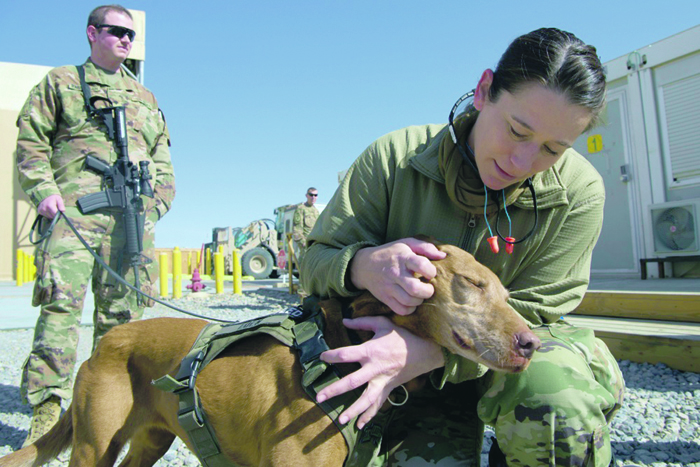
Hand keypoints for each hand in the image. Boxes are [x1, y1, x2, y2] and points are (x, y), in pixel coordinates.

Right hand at [37, 194, 64, 218]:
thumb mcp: (59, 199)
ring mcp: (41, 211)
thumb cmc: (54, 199)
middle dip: (56, 215)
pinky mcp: (39, 212)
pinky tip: (49, 211)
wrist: (45, 197)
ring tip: (53, 210)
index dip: (59, 214)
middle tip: (57, 210)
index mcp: (49, 205)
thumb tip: (63, 210)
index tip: (60, 212)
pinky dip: (49, 215)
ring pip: (50, 217)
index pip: (55, 214)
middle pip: (53, 216)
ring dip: (53, 215)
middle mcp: (44, 209)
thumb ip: (61, 205)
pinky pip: (47, 216)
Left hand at [317, 316, 443, 428]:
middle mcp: (374, 369)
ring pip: (366, 399)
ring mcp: (382, 381)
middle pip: (352, 382)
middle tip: (319, 397)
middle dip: (334, 390)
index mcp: (371, 351)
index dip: (331, 356)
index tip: (321, 358)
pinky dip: (369, 415)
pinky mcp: (388, 388)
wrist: (424, 351)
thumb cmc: (402, 336)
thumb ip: (363, 322)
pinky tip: (359, 425)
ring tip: (340, 420)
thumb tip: (345, 320)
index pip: (346, 354)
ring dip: (353, 410)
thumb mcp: (383, 323)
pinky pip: (378, 404)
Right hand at [349, 237, 445, 314]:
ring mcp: (388, 287)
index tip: (430, 273)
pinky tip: (411, 302)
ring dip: (419, 301)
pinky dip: (410, 309)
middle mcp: (395, 273)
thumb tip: (442, 255)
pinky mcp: (385, 298)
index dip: (431, 271)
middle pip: (415, 288)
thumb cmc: (390, 253)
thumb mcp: (406, 243)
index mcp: (402, 257)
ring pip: (409, 301)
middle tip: (428, 288)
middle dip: (427, 291)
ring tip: (420, 295)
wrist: (364, 265)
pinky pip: (401, 310)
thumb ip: (426, 247)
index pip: (421, 265)